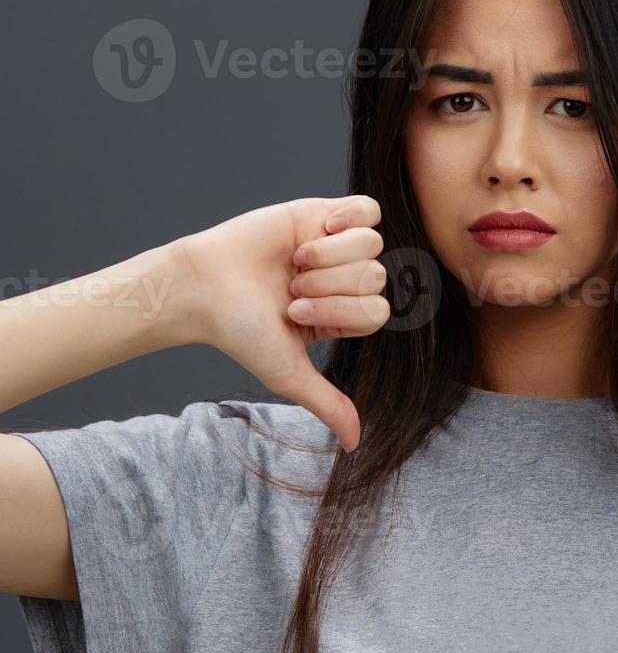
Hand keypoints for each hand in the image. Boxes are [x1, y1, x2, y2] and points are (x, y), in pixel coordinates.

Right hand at [175, 196, 388, 451]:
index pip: (377, 310)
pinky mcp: (323, 214)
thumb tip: (355, 443)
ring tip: (295, 262)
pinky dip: (349, 219)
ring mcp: (337, 247)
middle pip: (376, 276)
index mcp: (346, 316)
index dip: (340, 311)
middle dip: (329, 285)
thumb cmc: (241, 332)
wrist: (204, 286)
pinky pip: (369, 209)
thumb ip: (327, 403)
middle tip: (290, 288)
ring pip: (373, 245)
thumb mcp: (287, 374)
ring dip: (329, 256)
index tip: (294, 311)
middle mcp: (346, 282)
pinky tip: (321, 229)